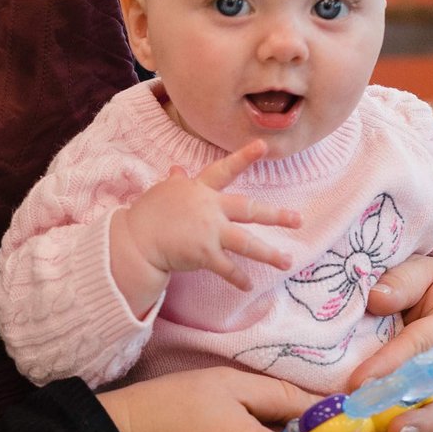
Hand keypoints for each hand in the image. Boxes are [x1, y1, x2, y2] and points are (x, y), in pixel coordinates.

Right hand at [108, 141, 301, 313]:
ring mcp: (209, 232)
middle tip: (298, 219)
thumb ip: (176, 182)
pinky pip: (227, 268)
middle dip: (275, 215)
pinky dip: (238, 277)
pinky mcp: (204, 254)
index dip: (244, 157)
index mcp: (200, 191)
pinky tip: (248, 286)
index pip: (224, 170)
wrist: (135, 241)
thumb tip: (177, 170)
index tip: (263, 146)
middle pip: (248, 210)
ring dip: (269, 253)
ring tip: (287, 260)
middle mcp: (209, 209)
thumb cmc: (148, 215)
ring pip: (246, 242)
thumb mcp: (162, 193)